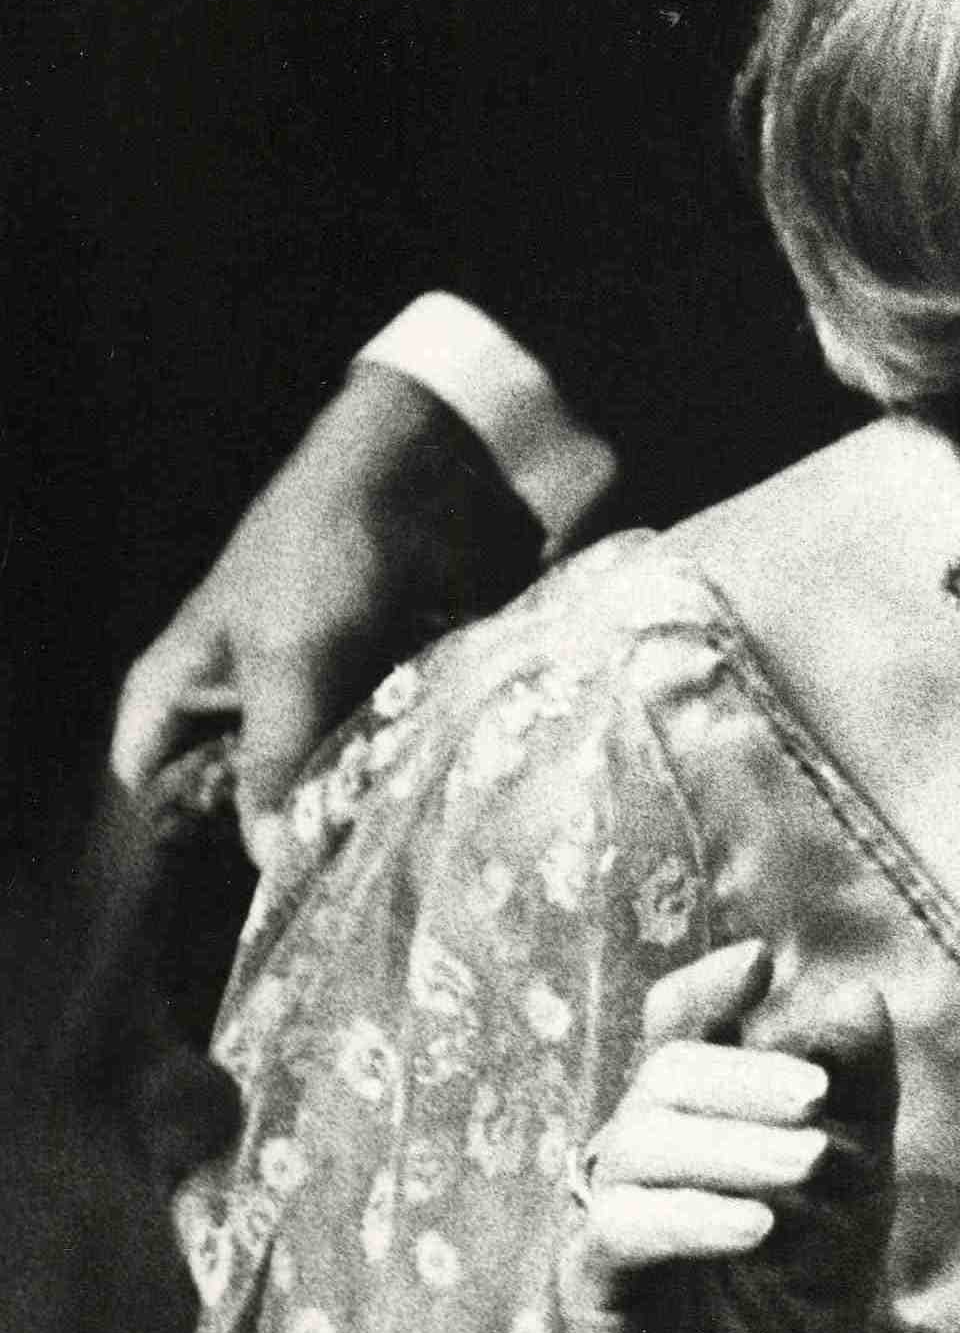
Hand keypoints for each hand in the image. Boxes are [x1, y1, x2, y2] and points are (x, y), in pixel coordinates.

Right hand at [109, 365, 540, 860]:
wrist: (434, 467)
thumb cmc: (327, 547)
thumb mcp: (289, 658)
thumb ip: (274, 762)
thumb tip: (268, 863)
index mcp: (175, 694)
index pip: (153, 797)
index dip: (190, 839)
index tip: (254, 865)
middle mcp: (233, 709)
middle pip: (239, 807)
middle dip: (284, 828)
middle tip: (332, 853)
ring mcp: (304, 704)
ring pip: (311, 788)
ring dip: (347, 804)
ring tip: (382, 825)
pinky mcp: (371, 698)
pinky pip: (370, 761)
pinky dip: (392, 774)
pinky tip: (420, 793)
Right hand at [560, 938, 896, 1332]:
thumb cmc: (811, 1295)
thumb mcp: (858, 1182)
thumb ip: (859, 1092)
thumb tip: (856, 994)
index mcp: (697, 1116)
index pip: (680, 1025)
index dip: (707, 988)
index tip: (758, 961)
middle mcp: (640, 1153)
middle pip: (665, 1071)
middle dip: (746, 1076)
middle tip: (820, 1107)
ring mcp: (607, 1220)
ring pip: (639, 1141)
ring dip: (732, 1144)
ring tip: (809, 1169)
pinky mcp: (592, 1292)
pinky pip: (620, 1230)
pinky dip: (691, 1215)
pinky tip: (757, 1225)